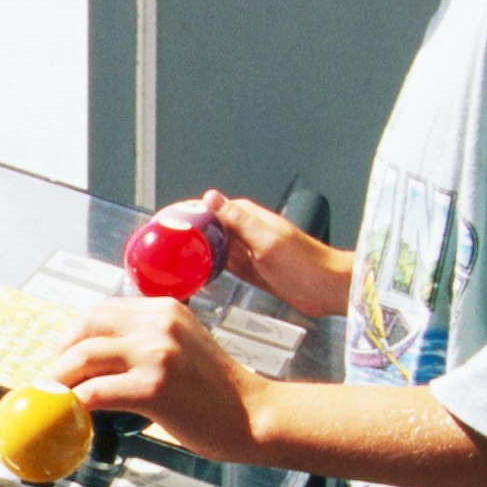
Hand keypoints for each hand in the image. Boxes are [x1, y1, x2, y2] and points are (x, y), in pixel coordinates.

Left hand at [53, 296, 264, 463]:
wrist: (254, 416)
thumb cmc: (218, 391)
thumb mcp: (184, 345)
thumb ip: (148, 340)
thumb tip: (100, 355)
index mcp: (165, 309)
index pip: (102, 310)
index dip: (75, 334)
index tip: (67, 356)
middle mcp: (159, 324)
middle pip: (86, 327)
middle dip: (62, 354)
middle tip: (58, 378)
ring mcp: (157, 353)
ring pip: (84, 356)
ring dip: (63, 378)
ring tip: (62, 396)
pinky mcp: (154, 387)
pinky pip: (97, 391)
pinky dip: (78, 403)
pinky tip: (77, 414)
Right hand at [177, 193, 348, 318]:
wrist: (327, 289)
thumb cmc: (307, 264)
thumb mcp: (267, 240)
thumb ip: (238, 220)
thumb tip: (211, 197)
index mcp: (248, 218)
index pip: (207, 209)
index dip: (184, 214)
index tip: (163, 222)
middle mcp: (245, 231)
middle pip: (206, 228)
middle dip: (184, 233)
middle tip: (158, 245)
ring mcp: (247, 251)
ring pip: (211, 247)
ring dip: (194, 251)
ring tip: (170, 260)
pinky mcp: (250, 269)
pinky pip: (221, 265)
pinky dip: (207, 267)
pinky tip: (196, 274)